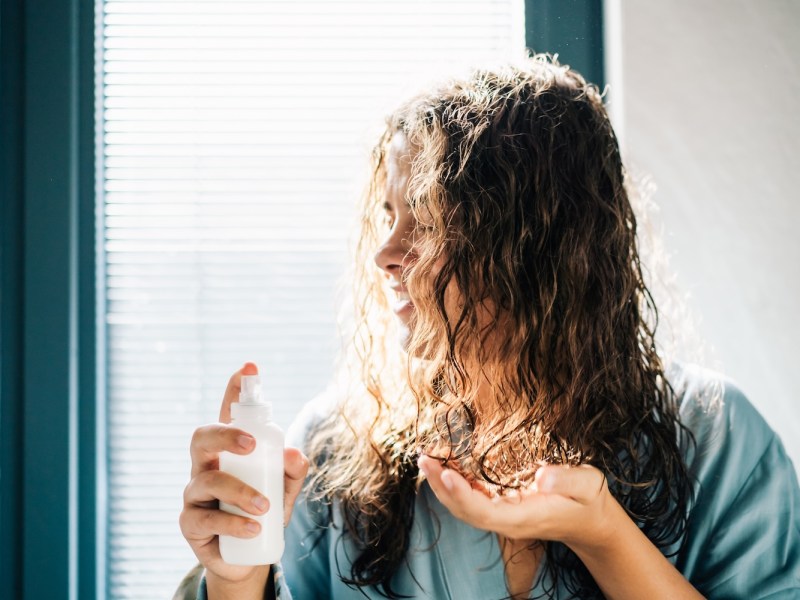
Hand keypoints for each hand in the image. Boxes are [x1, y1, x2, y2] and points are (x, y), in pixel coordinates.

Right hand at [179, 363, 309, 592]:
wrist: (246, 560)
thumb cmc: (263, 513)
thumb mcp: (285, 491)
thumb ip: (293, 471)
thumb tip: (294, 453)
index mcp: (228, 451)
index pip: (227, 413)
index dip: (235, 389)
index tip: (249, 367)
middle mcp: (206, 466)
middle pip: (201, 437)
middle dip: (226, 434)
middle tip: (253, 444)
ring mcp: (194, 494)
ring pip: (207, 480)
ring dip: (239, 491)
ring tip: (265, 506)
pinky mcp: (191, 524)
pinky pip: (206, 519)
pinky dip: (234, 524)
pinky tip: (254, 528)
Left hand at [417, 454, 617, 551]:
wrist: (590, 522)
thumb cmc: (588, 500)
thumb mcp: (588, 485)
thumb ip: (568, 481)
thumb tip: (542, 476)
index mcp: (525, 517)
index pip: (485, 511)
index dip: (463, 495)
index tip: (447, 473)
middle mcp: (508, 521)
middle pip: (466, 511)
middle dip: (442, 487)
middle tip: (424, 459)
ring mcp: (502, 517)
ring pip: (464, 507)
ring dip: (442, 485)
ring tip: (426, 460)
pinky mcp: (500, 508)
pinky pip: (471, 500)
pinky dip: (453, 485)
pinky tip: (444, 466)